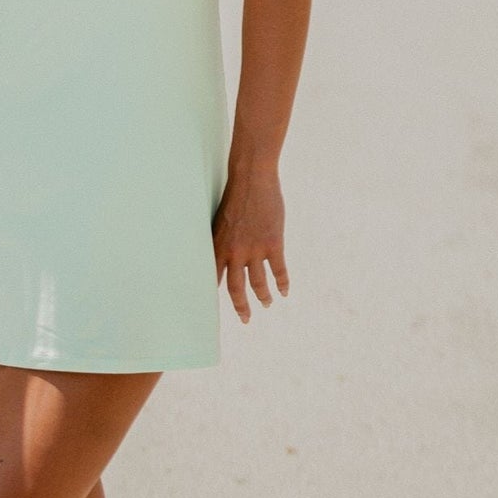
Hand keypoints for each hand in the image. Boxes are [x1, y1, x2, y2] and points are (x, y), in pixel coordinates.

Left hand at [213, 164, 287, 324]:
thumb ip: (221, 242)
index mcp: (218, 247)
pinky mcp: (273, 244)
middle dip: (241, 308)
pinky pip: (278, 271)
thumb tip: (222, 257)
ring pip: (258, 284)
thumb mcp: (220, 221)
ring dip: (263, 297)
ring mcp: (254, 249)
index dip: (214, 298)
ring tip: (267, 304)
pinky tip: (284, 291)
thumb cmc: (234, 197)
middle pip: (236, 289)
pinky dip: (282, 284)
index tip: (215, 313)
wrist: (252, 179)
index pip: (213, 280)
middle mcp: (234, 252)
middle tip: (246, 319)